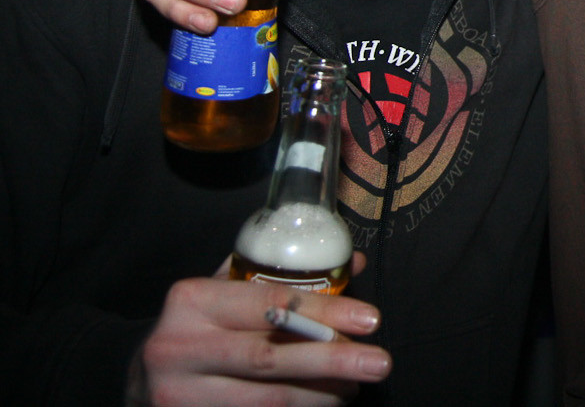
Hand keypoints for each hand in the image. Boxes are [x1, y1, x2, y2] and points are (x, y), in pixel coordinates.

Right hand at [127, 263, 387, 406]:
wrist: (134, 380)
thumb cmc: (196, 329)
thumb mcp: (225, 291)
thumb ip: (282, 278)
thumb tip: (352, 262)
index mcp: (191, 301)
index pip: (271, 304)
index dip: (326, 311)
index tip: (370, 319)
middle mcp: (179, 348)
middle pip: (270, 358)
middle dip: (332, 360)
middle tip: (380, 361)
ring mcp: (178, 396)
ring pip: (266, 400)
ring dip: (321, 395)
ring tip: (355, 386)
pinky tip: (324, 406)